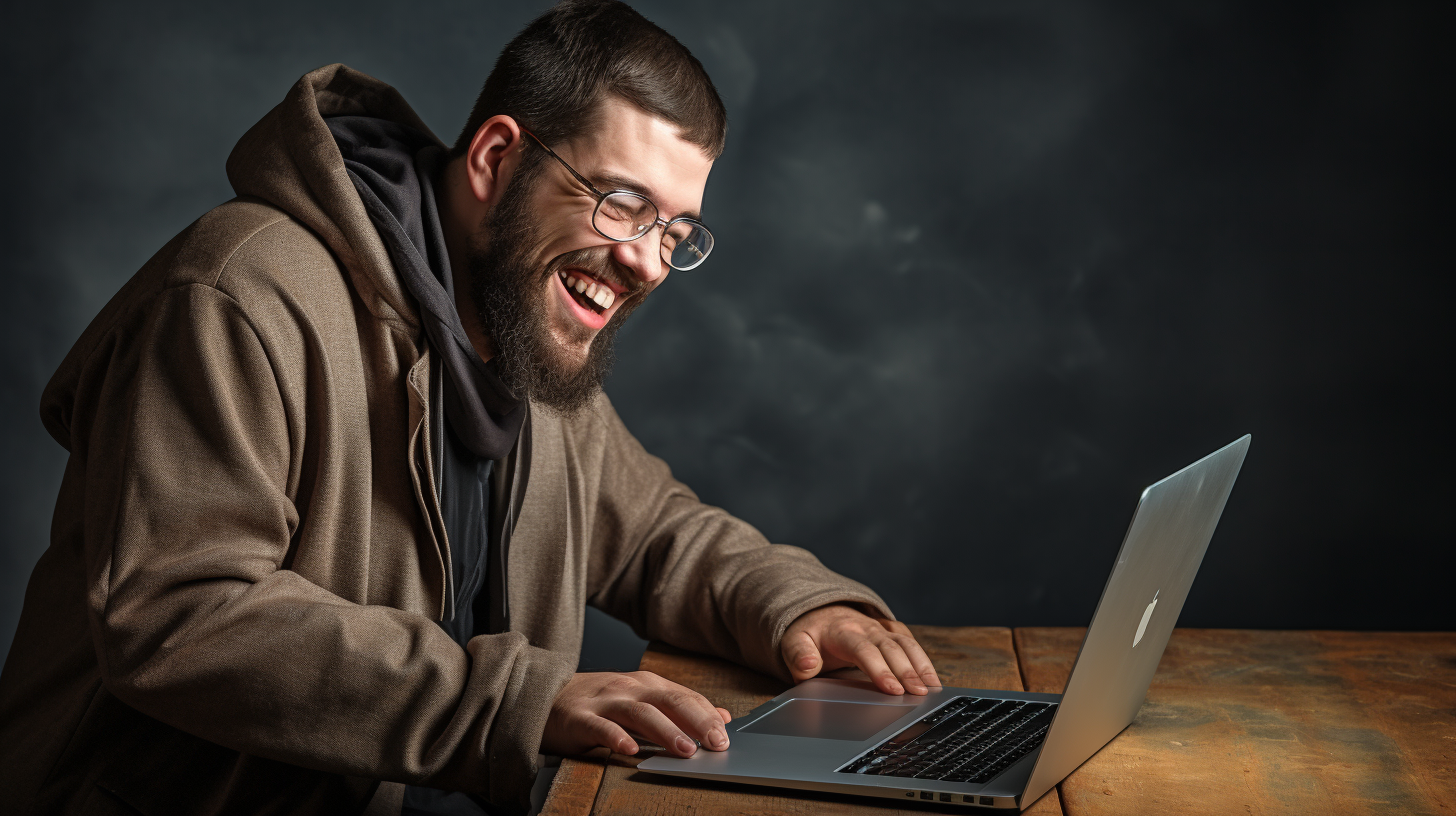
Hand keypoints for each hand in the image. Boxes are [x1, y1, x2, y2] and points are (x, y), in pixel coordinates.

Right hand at [541, 671, 732, 757]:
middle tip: (717, 743)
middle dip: (696, 721)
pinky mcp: (580, 718)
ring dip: (665, 731)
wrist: (545, 696)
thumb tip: (722, 717)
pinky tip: (630, 750)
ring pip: (640, 713)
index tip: (726, 736)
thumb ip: (679, 709)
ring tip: (685, 749)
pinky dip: (617, 737)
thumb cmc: (599, 704)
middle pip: (668, 701)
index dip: (707, 715)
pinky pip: (600, 728)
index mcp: (647, 684)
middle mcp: (628, 688)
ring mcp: (604, 701)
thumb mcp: (642, 701)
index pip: (684, 696)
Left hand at [781, 604, 941, 694]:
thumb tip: (808, 666)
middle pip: (891, 648)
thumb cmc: (809, 633)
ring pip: (906, 644)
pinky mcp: (890, 632)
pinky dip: (923, 660)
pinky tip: (933, 679)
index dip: (880, 670)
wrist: (820, 612)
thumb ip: (798, 655)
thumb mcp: (793, 641)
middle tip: (920, 694)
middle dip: (907, 671)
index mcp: (843, 631)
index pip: (864, 651)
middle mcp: (867, 627)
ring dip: (921, 665)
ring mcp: (881, 628)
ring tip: (933, 688)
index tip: (893, 689)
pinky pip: (910, 643)